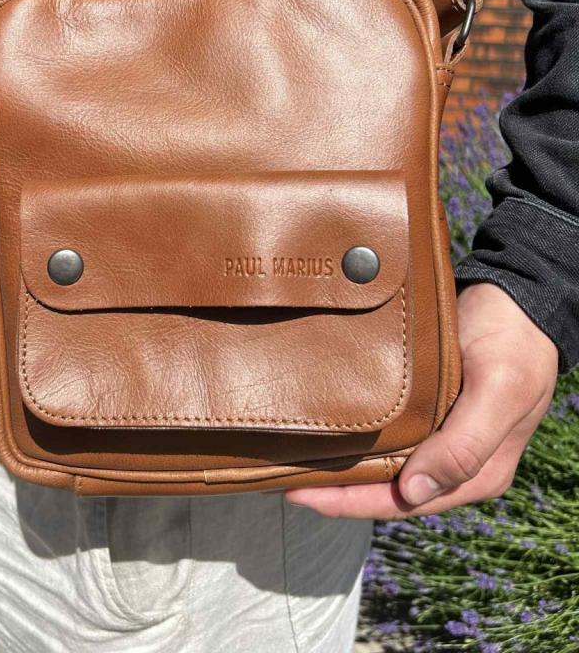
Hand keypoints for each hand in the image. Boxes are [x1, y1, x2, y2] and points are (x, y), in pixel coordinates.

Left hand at [286, 283, 557, 518]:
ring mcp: (440, 434)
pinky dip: (354, 436)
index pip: (404, 503)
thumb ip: (462, 447)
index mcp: (477, 471)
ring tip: (293, 460)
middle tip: (281, 479)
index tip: (302, 496)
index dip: (351, 504)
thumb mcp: (498, 391)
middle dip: (337, 491)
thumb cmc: (513, 341)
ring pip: (383, 464)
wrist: (519, 296)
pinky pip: (386, 433)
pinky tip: (324, 429)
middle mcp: (455, 460)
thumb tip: (414, 494)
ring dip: (342, 466)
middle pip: (387, 490)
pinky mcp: (427, 407)